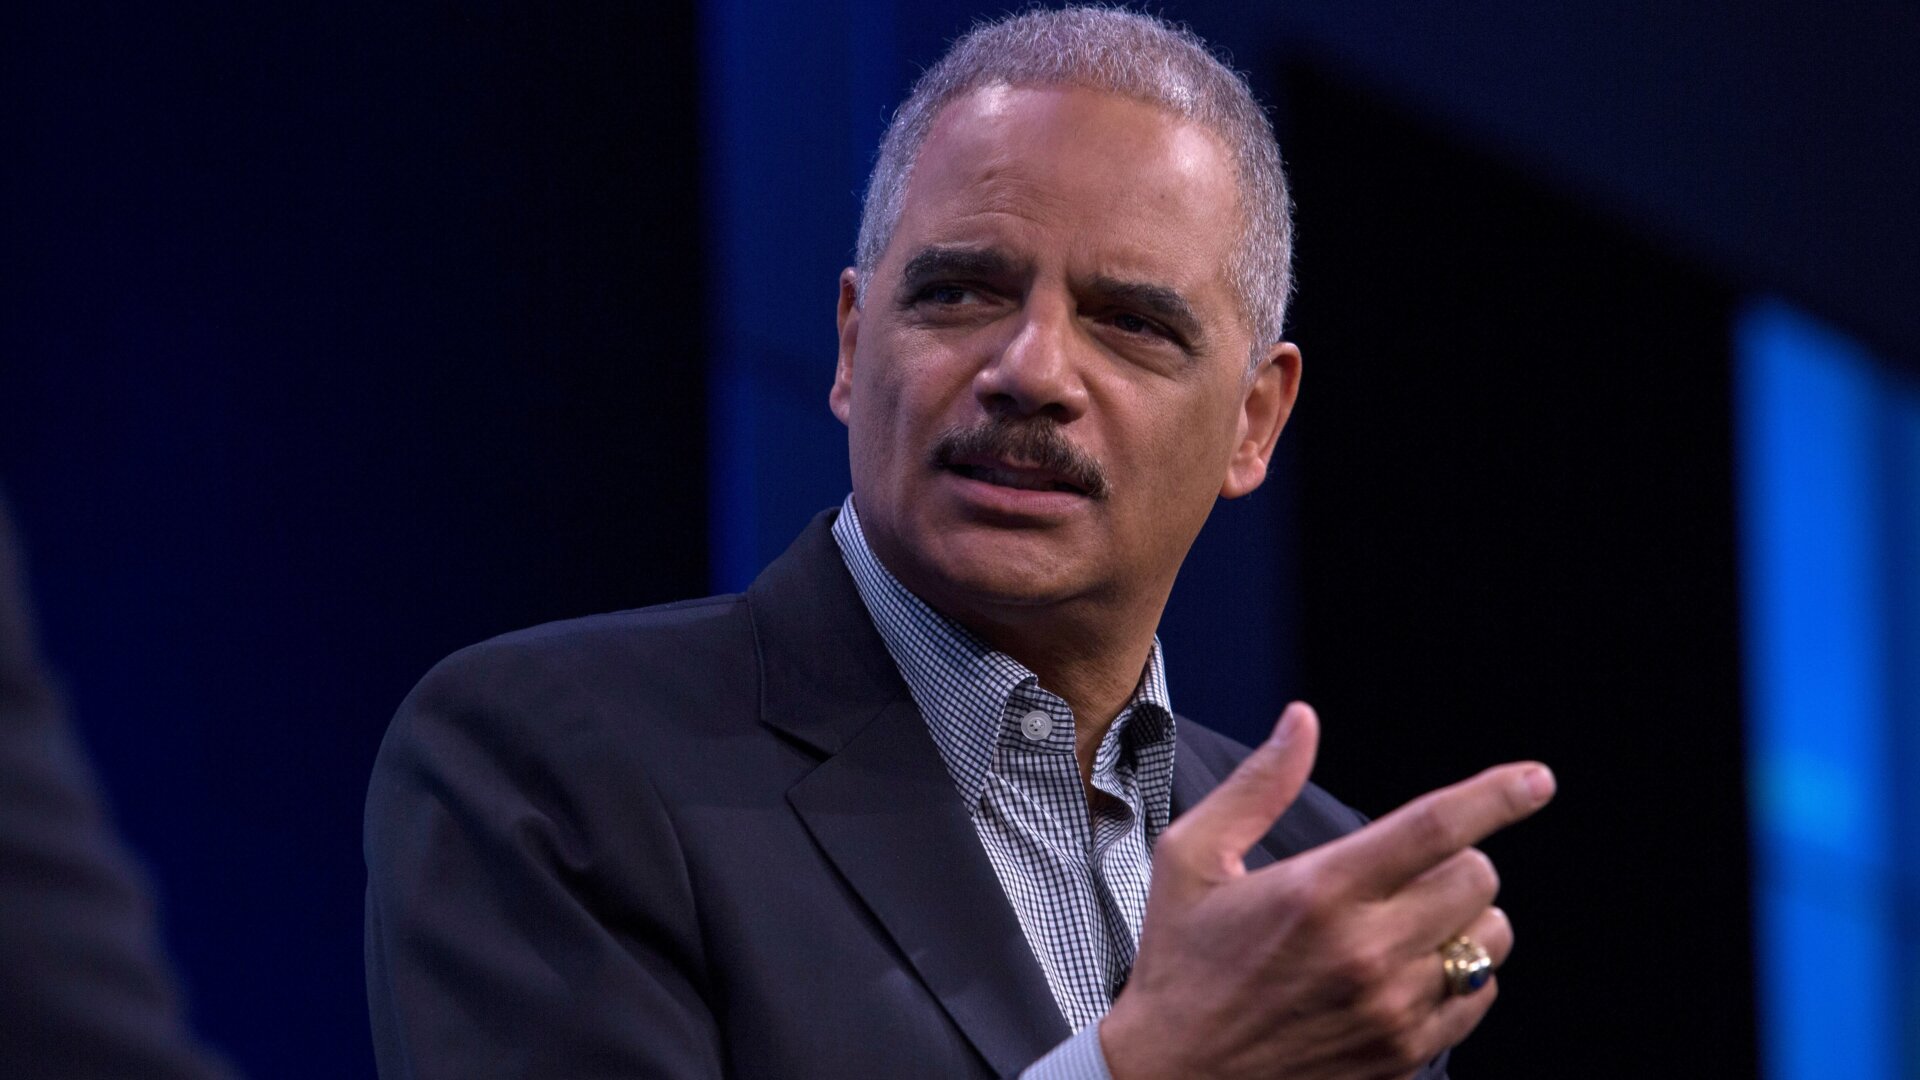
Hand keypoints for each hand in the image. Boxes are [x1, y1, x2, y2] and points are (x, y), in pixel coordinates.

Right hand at [1101, 702, 1553, 1079]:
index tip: (1536, 779)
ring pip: (1489, 941)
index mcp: (1317, 893)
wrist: (1174, 1079)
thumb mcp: (1191, 859)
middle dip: (1456, 860)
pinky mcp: (1404, 1056)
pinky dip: (1460, 975)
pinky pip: (1478, 998)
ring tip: (1412, 921)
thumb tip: (1303, 721)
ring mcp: (1392, 1011)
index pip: (1434, 828)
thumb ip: (1257, 785)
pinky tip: (1409, 971)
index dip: (1496, 796)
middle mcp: (1366, 953)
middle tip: (1408, 871)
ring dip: (1465, 919)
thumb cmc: (1179, 964)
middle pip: (1477, 880)